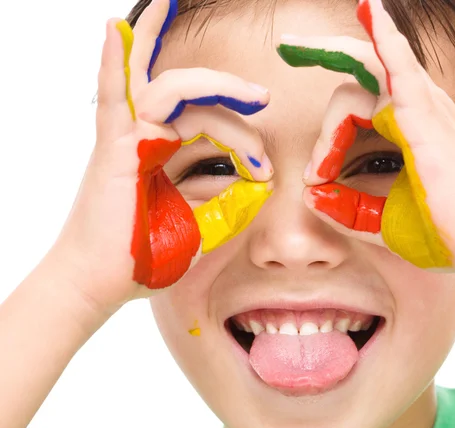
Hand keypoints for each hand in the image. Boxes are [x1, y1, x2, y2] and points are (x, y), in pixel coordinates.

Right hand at [53, 0, 272, 313]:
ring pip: (173, 93)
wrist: (103, 284)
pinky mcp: (114, 149)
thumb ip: (227, 203)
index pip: (205, 122)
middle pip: (193, 98)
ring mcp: (128, 139)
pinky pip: (113, 98)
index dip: (242, 137)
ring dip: (214, 87)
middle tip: (263, 99)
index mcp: (167, 155)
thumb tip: (262, 184)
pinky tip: (117, 29)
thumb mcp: (200, 226)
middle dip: (231, 95)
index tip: (264, 170)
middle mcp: (147, 139)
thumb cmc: (146, 257)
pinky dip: (115, 62)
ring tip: (253, 96)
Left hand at [278, 0, 454, 275]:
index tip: (315, 176)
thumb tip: (311, 196)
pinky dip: (385, 38)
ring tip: (291, 48)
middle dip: (322, 55)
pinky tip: (368, 8)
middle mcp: (418, 109)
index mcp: (410, 127)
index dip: (328, 135)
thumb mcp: (382, 222)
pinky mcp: (426, 118)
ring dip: (327, 65)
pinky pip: (400, 67)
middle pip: (358, 76)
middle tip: (287, 48)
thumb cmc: (445, 233)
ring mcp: (425, 108)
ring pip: (362, 76)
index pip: (356, 105)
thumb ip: (347, 209)